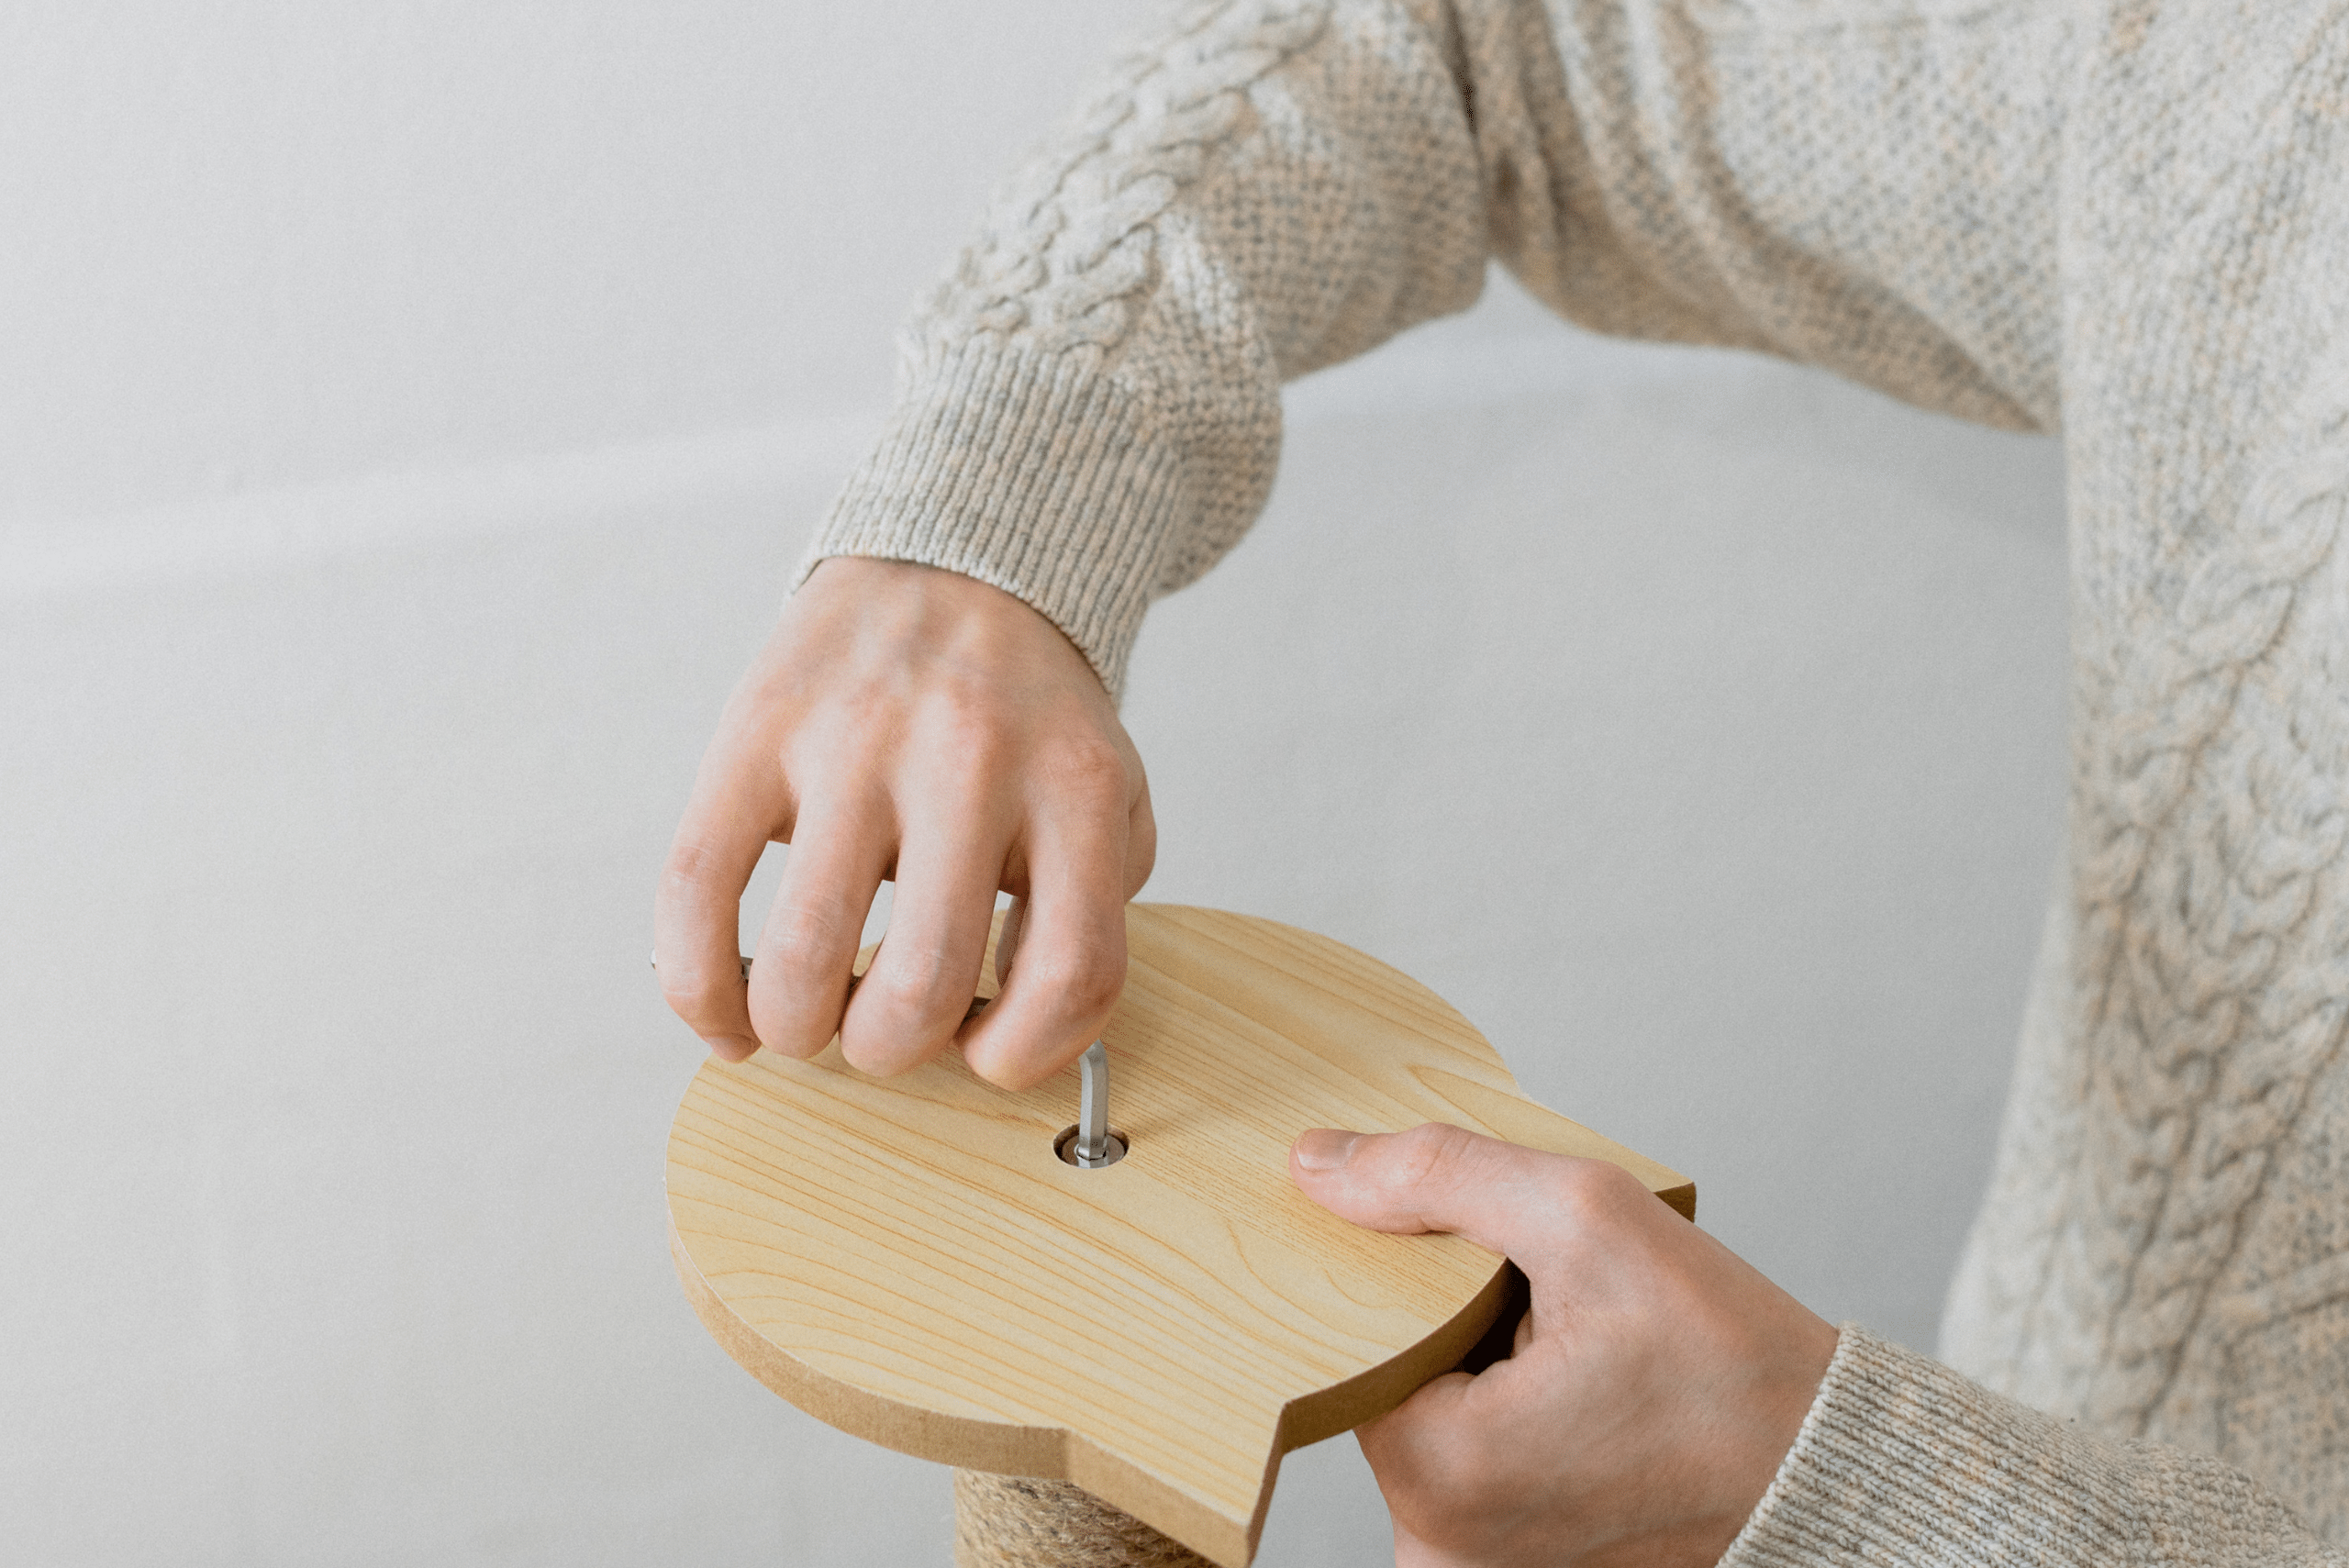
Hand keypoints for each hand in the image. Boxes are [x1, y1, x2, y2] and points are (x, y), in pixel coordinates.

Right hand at [655, 558, 1155, 1087]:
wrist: (957, 567)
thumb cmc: (1028, 718)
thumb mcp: (1107, 792)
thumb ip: (1092, 907)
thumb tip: (1005, 1037)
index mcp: (1075, 785)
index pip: (1071, 971)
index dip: (1026, 1053)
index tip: (988, 1054)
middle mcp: (968, 759)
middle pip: (920, 985)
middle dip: (891, 1049)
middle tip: (882, 1030)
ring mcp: (855, 742)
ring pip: (805, 959)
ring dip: (799, 1030)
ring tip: (807, 1019)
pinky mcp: (756, 729)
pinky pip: (699, 890)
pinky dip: (700, 990)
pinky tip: (726, 1019)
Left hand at [1290, 1125, 1835, 1567]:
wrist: (1831, 1471)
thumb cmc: (1732, 1362)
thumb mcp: (1587, 1218)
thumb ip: (1438, 1178)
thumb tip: (1316, 1164)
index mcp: (1441, 1478)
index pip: (1350, 1341)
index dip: (1408, 1281)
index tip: (1486, 1264)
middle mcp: (1439, 1551)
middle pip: (1389, 1383)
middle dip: (1450, 1326)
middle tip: (1549, 1307)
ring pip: (1432, 1421)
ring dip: (1480, 1369)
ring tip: (1576, 1353)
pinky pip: (1473, 1467)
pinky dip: (1509, 1417)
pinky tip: (1579, 1393)